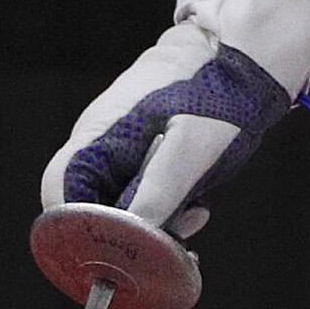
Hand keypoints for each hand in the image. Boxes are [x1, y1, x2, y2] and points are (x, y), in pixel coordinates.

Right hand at [42, 22, 294, 236]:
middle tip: (172, 243)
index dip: (80, 231)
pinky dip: (164, 202)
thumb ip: (158, 194)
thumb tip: (131, 240)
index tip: (117, 254)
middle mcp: (100, 141)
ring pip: (119, 198)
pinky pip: (141, 186)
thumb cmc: (218, 94)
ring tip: (195, 216)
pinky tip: (197, 203)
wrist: (248, 54)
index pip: (61, 196)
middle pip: (90, 203)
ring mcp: (121, 142)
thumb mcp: (191, 151)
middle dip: (127, 230)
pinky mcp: (145, 146)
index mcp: (98, 137)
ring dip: (152, 218)